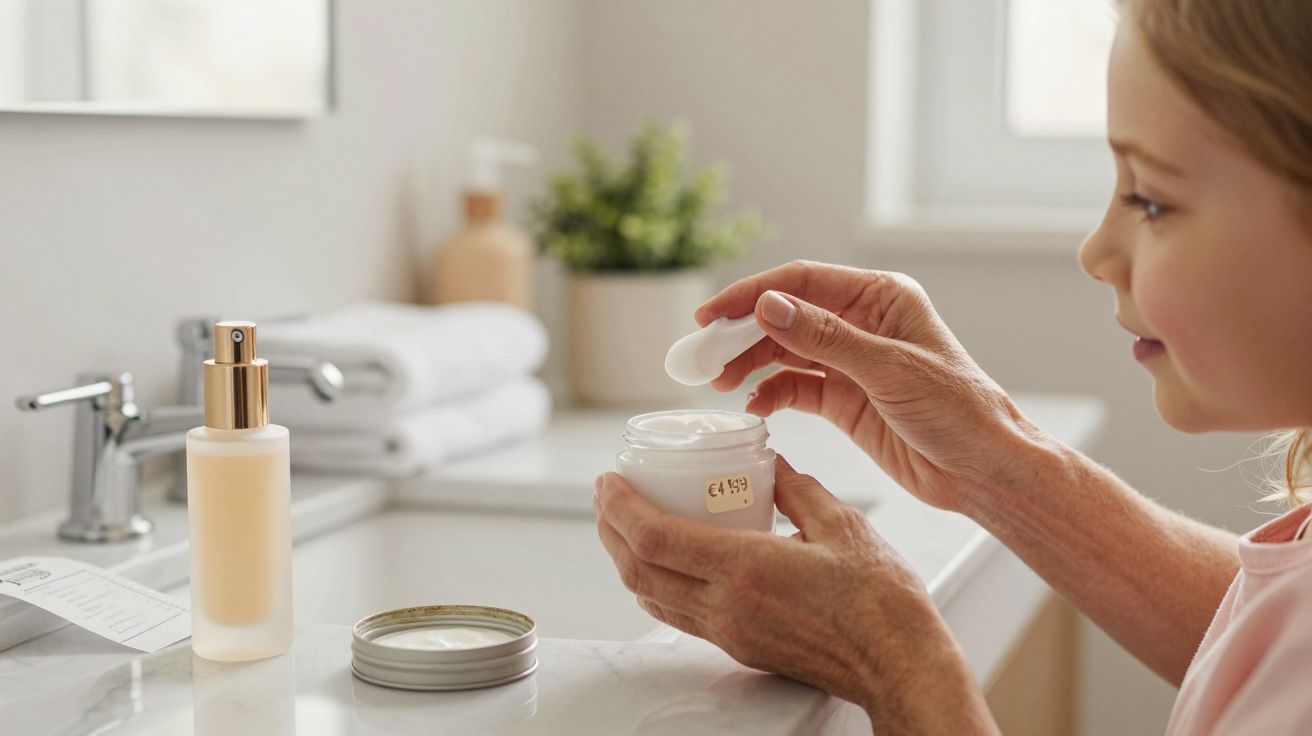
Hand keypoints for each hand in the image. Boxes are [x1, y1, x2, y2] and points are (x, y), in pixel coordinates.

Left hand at [594, 459, 996, 733]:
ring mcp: (731, 633)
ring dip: (627, 561)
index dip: (619, 508)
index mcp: (746, 568)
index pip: (655, 539)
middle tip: (605, 497)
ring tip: (623, 526)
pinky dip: (656, 587)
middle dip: (610, 531)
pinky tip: (665, 565)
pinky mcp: (740, 648)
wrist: (899, 663)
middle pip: (638, 571)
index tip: (607, 481)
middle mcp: (728, 606)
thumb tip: (770, 464)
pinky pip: (679, 616)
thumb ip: (797, 489)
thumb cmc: (881, 599)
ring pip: (653, 598)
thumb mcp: (841, 523)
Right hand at [698, 259, 1051, 512]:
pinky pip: (795, 388)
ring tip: (719, 383)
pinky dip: (770, 395)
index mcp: (880, 298)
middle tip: (702, 354)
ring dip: (750, 365)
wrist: (984, 470)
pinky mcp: (845, 400)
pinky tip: (754, 408)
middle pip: (786, 316)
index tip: (712, 314)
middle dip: (742, 333)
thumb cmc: (958, 411)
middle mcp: (862, 324)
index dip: (752, 295)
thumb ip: (825, 338)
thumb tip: (768, 306)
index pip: (802, 282)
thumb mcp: (889, 370)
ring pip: (785, 352)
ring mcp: (851, 362)